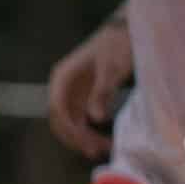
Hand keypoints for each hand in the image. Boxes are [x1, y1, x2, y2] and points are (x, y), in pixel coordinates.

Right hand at [46, 25, 135, 159]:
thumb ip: (102, 93)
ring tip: (102, 149)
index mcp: (62, 77)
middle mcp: (62, 86)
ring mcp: (71, 92)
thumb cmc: (118, 46)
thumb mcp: (111, 69)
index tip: (87, 143)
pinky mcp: (83, 96)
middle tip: (96, 151)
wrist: (126, 31)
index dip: (70, 129)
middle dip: (75, 138)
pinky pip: (79, 119)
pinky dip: (88, 131)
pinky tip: (103, 140)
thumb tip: (95, 119)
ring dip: (82, 138)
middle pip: (60, 120)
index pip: (58, 110)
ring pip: (69, 122)